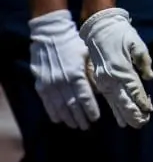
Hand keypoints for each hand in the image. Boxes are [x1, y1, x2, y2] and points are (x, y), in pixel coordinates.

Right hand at [29, 9, 100, 129]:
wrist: (50, 35)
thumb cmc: (74, 43)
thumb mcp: (88, 55)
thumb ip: (92, 72)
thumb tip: (102, 88)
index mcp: (76, 74)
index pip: (85, 97)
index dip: (90, 109)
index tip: (95, 118)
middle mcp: (62, 82)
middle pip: (72, 105)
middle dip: (80, 117)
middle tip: (87, 126)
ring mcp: (49, 84)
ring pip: (59, 107)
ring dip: (68, 118)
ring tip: (75, 125)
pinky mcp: (40, 85)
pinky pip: (47, 103)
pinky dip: (53, 112)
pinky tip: (59, 119)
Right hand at [79, 7, 152, 127]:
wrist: (98, 27)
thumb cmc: (119, 33)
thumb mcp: (136, 42)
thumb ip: (143, 59)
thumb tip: (149, 77)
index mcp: (120, 68)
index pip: (133, 89)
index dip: (141, 101)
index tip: (149, 110)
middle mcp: (110, 78)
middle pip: (122, 100)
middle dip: (133, 113)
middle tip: (143, 124)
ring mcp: (102, 80)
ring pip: (113, 102)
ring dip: (123, 114)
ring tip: (133, 124)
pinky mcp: (98, 80)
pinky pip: (106, 98)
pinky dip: (113, 109)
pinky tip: (117, 118)